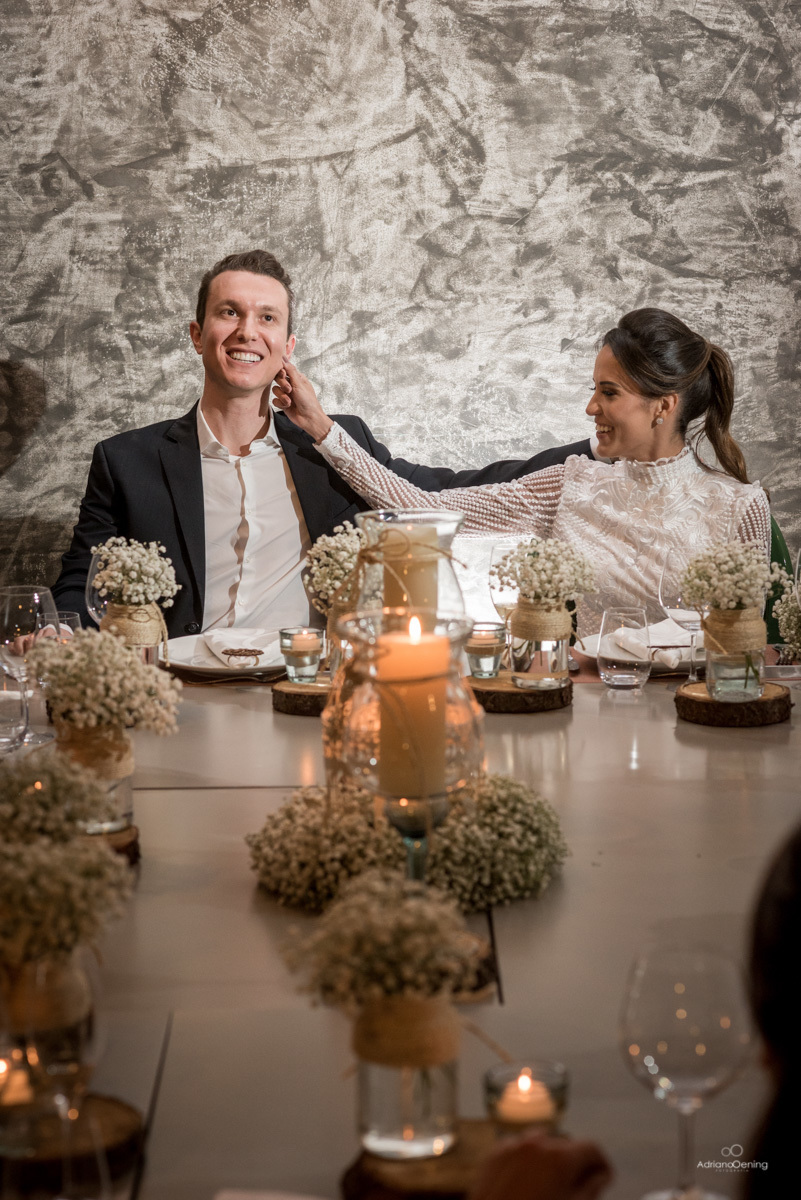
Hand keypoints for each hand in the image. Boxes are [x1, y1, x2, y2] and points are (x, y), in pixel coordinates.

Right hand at [272, 357, 332, 442]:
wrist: (309, 418)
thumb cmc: (308, 401)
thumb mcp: (299, 384)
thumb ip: (290, 370)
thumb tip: (283, 358)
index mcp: (297, 378)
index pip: (284, 369)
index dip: (281, 371)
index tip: (283, 374)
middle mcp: (291, 385)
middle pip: (278, 378)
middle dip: (282, 384)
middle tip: (289, 390)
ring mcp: (286, 394)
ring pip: (275, 389)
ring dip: (282, 396)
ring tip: (290, 402)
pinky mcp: (282, 403)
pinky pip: (275, 400)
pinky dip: (280, 403)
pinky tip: (287, 406)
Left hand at [470, 1134, 612, 1199]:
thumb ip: (592, 1189)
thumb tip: (601, 1176)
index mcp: (560, 1158)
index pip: (592, 1148)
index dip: (602, 1164)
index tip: (604, 1177)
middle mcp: (537, 1143)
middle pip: (567, 1145)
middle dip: (576, 1163)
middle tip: (578, 1186)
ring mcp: (513, 1145)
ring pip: (542, 1143)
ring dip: (551, 1158)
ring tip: (551, 1184)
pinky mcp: (495, 1153)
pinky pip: (519, 1148)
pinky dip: (528, 1159)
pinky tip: (528, 1181)